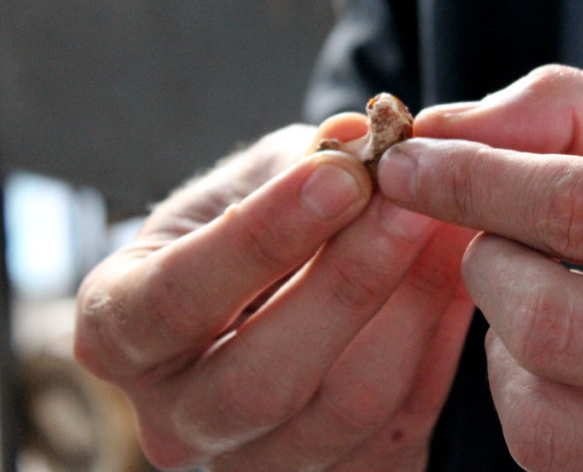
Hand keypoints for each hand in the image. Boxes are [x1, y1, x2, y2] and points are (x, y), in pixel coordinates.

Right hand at [74, 121, 473, 470]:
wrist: (269, 286)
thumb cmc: (250, 219)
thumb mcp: (254, 177)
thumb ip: (297, 163)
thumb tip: (358, 142)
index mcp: (120, 328)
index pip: (177, 297)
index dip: (263, 235)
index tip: (344, 176)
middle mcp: (173, 416)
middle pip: (262, 377)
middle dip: (351, 281)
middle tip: (417, 202)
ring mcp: (251, 462)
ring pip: (346, 408)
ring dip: (413, 309)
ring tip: (455, 226)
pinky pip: (398, 430)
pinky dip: (438, 348)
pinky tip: (462, 278)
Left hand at [378, 65, 582, 470]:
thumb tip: (452, 127)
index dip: (473, 181)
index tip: (409, 162)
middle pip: (553, 325)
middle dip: (486, 265)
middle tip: (492, 235)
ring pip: (547, 424)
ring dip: (504, 347)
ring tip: (534, 297)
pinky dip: (537, 409)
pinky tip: (567, 364)